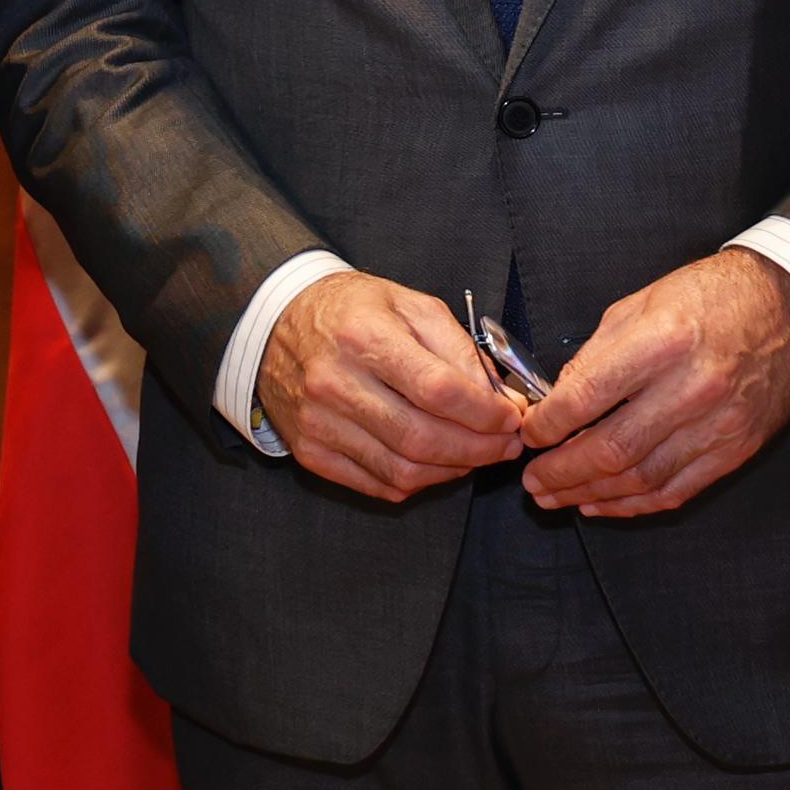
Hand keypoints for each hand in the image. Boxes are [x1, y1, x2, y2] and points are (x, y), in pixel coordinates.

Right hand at [256, 272, 529, 501]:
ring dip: (453, 470)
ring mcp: (318, 423)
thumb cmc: (352, 311)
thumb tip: (500, 399)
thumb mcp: (409, 304)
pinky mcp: (310, 452)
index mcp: (363, 337)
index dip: (485, 413)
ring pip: (402, 470)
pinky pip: (376, 484)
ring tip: (477, 455)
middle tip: (507, 445)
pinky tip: (436, 464)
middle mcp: (335, 383)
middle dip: (479, 449)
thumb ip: (457, 349)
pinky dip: (417, 482)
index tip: (512, 418)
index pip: (438, 390)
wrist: (277, 323)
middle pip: (421, 438)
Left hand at [517, 248, 789, 515]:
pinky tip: (602, 503)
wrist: (789, 308)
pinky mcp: (736, 449)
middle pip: (612, 449)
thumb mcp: (642, 304)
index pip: (588, 397)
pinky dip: (633, 505)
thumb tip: (558, 399)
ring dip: (591, 494)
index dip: (549, 425)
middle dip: (562, 472)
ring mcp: (718, 424)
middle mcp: (692, 388)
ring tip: (557, 498)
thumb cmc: (710, 298)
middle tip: (533, 482)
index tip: (529, 434)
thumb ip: (597, 353)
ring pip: (641, 479)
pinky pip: (676, 490)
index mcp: (663, 341)